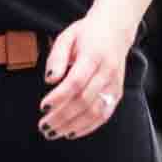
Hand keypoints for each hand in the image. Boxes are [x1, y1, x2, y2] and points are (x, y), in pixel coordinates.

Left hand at [38, 8, 133, 140]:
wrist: (116, 29)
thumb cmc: (86, 33)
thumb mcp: (67, 36)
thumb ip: (57, 57)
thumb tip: (49, 80)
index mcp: (93, 56)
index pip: (76, 82)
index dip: (59, 97)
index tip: (43, 107)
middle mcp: (107, 72)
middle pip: (84, 100)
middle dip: (62, 116)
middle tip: (43, 126)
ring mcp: (114, 84)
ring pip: (95, 112)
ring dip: (73, 126)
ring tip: (53, 133)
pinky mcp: (118, 93)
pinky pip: (104, 115)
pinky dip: (88, 127)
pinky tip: (71, 133)